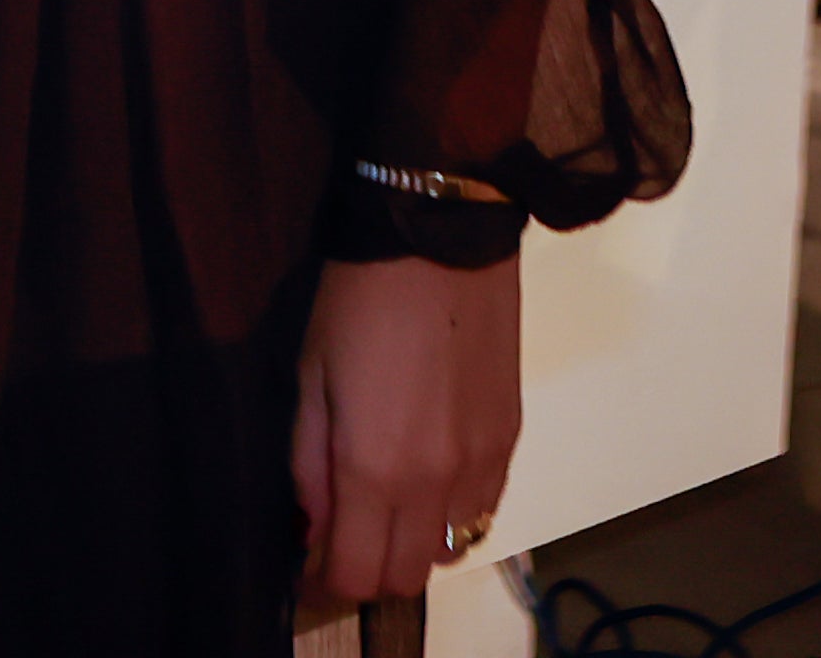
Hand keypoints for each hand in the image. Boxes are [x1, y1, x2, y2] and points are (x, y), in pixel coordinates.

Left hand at [295, 253, 519, 606]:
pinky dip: (451, 514)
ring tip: (384, 502)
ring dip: (413, 543)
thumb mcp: (309, 375)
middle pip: (406, 577)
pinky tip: (427, 473)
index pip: (357, 574)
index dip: (326, 580)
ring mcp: (482, 468)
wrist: (443, 240)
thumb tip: (312, 526)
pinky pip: (482, 512)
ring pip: (449, 551)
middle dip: (368, 569)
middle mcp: (436, 485)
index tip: (308, 560)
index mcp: (374, 469)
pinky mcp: (512, 443)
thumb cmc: (357, 300)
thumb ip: (309, 462)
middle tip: (341, 532)